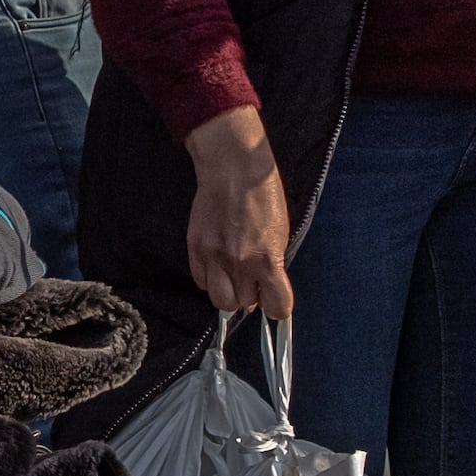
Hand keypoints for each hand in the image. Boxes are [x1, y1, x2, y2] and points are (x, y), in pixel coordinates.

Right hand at [184, 105, 293, 320]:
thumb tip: (263, 289)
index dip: (278, 307)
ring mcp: (213, 257)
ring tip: (234, 277)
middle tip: (253, 280)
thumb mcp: (280, 232)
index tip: (276, 301)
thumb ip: (273, 264)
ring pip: (219, 300)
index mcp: (267, 259)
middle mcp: (239, 263)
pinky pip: (200, 281)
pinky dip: (210, 278)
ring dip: (229, 293)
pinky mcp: (195, 248)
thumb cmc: (264, 195)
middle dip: (251, 296)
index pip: (277, 306)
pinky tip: (218, 265)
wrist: (233, 168)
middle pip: (244, 304)